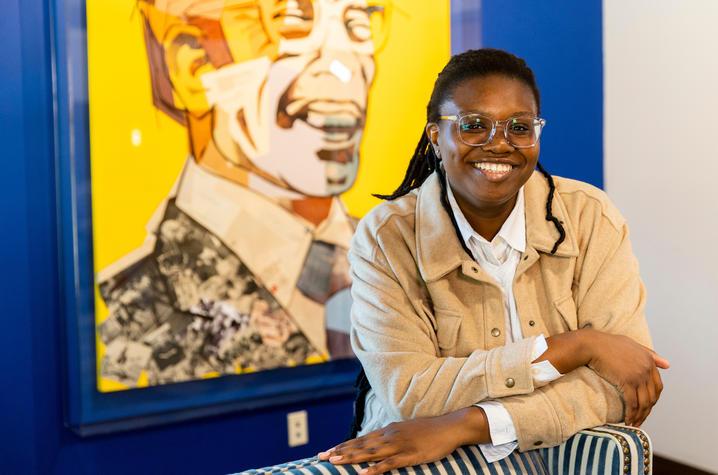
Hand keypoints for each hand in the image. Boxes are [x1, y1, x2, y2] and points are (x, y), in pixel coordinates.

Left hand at [318, 407, 488, 474]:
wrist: (450, 426)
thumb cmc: (429, 431)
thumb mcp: (405, 431)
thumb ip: (390, 438)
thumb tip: (376, 443)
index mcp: (388, 431)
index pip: (361, 439)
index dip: (344, 445)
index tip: (328, 450)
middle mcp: (389, 436)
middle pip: (361, 444)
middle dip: (340, 450)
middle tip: (321, 456)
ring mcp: (399, 445)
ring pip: (370, 452)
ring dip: (352, 457)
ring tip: (335, 462)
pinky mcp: (410, 455)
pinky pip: (389, 463)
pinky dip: (375, 469)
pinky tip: (364, 473)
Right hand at [583, 329, 668, 426]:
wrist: (592, 345)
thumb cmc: (608, 343)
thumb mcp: (632, 344)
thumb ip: (650, 354)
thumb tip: (668, 365)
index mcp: (649, 360)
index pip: (658, 386)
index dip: (653, 399)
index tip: (646, 407)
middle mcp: (647, 368)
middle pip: (652, 397)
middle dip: (647, 411)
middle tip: (640, 419)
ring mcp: (638, 376)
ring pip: (644, 402)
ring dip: (640, 416)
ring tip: (634, 424)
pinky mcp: (627, 381)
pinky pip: (632, 403)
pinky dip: (631, 415)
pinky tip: (627, 421)